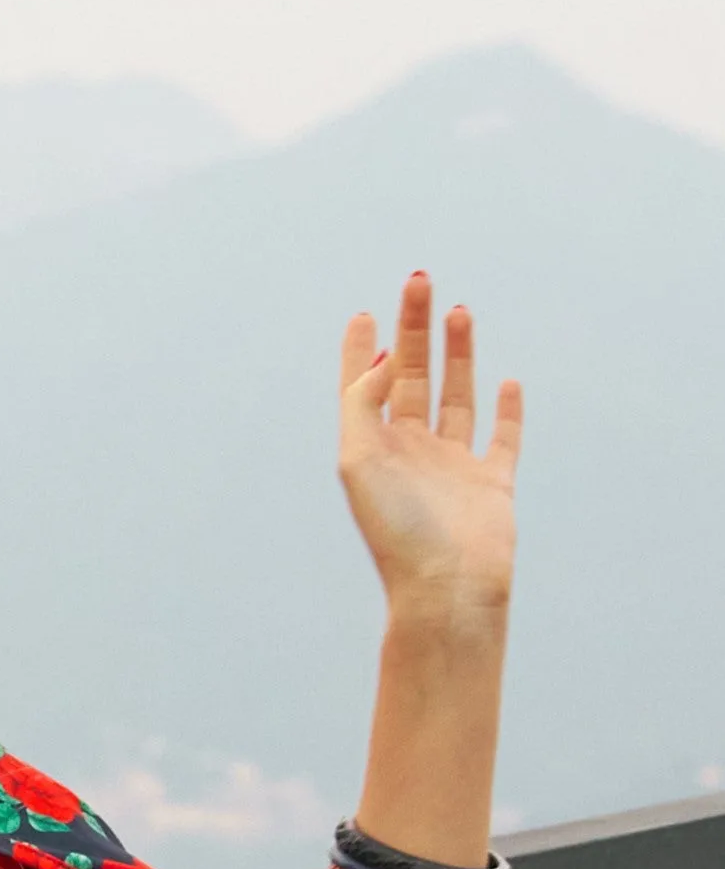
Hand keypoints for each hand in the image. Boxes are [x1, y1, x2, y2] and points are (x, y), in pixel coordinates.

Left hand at [337, 270, 520, 619]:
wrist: (446, 587)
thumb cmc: (397, 531)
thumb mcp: (359, 459)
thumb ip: (364, 402)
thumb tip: (389, 356)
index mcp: (374, 452)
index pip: (365, 389)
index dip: (362, 351)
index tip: (364, 314)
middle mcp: (411, 456)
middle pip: (412, 378)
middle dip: (414, 329)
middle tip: (418, 281)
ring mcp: (453, 469)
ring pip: (454, 398)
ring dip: (456, 354)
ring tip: (457, 310)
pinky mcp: (492, 485)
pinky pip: (501, 439)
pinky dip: (507, 411)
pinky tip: (507, 382)